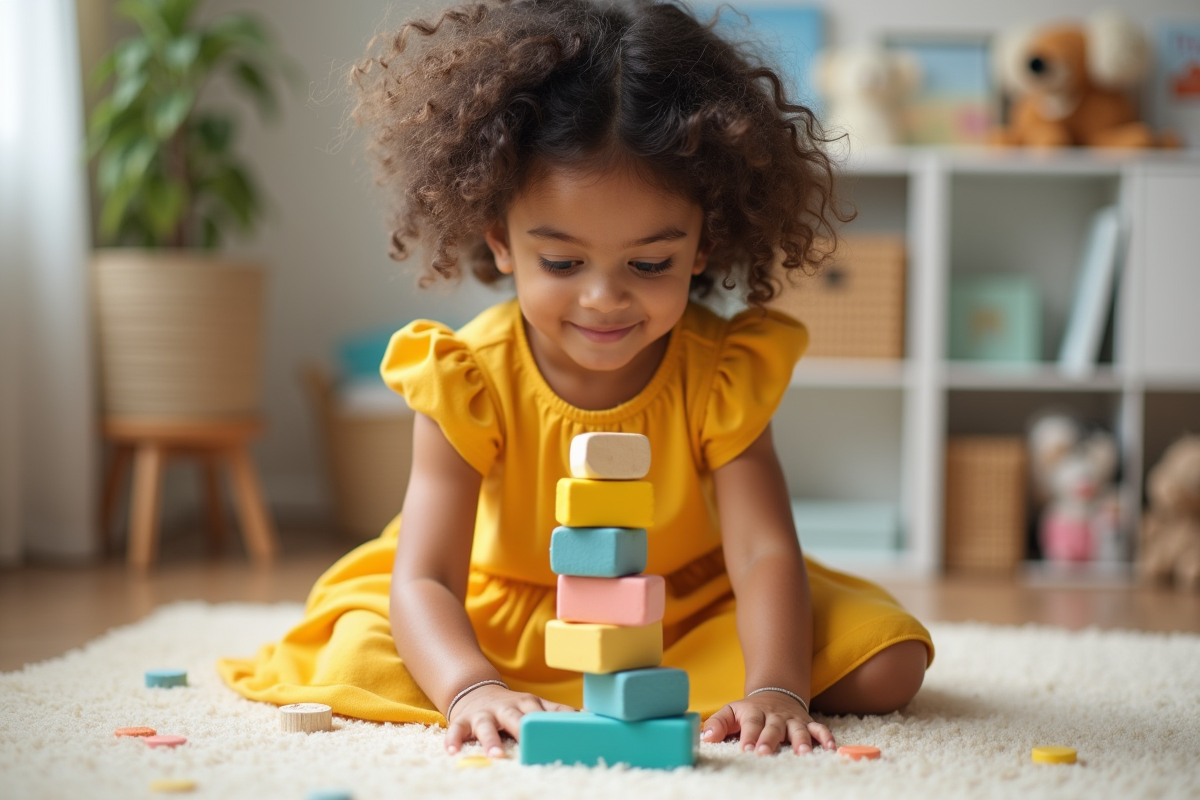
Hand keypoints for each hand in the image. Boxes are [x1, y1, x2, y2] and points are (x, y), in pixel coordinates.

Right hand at [444, 684, 574, 756]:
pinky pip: (456, 730)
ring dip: (490, 739)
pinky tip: (452, 752)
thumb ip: (558, 711)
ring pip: (487, 725)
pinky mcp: (463, 721)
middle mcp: (506, 708)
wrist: (475, 689)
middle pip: (516, 717)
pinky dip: (453, 740)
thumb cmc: (511, 705)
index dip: (552, 724)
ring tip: (496, 755)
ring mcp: (484, 714)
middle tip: (531, 744)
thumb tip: (591, 717)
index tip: (564, 736)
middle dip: (523, 730)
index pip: (543, 713)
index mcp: (527, 704)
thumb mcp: (535, 705)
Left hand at [700, 692, 834, 754]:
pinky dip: (825, 736)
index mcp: (753, 712)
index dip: (749, 736)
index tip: (746, 749)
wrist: (774, 693)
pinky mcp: (806, 722)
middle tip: (765, 753)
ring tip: (803, 753)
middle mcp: (774, 716)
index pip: (751, 724)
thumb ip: (717, 723)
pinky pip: (818, 728)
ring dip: (801, 740)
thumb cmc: (749, 710)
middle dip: (769, 740)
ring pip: (797, 729)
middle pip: (772, 727)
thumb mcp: (731, 712)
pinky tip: (830, 748)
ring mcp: (791, 719)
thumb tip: (705, 737)